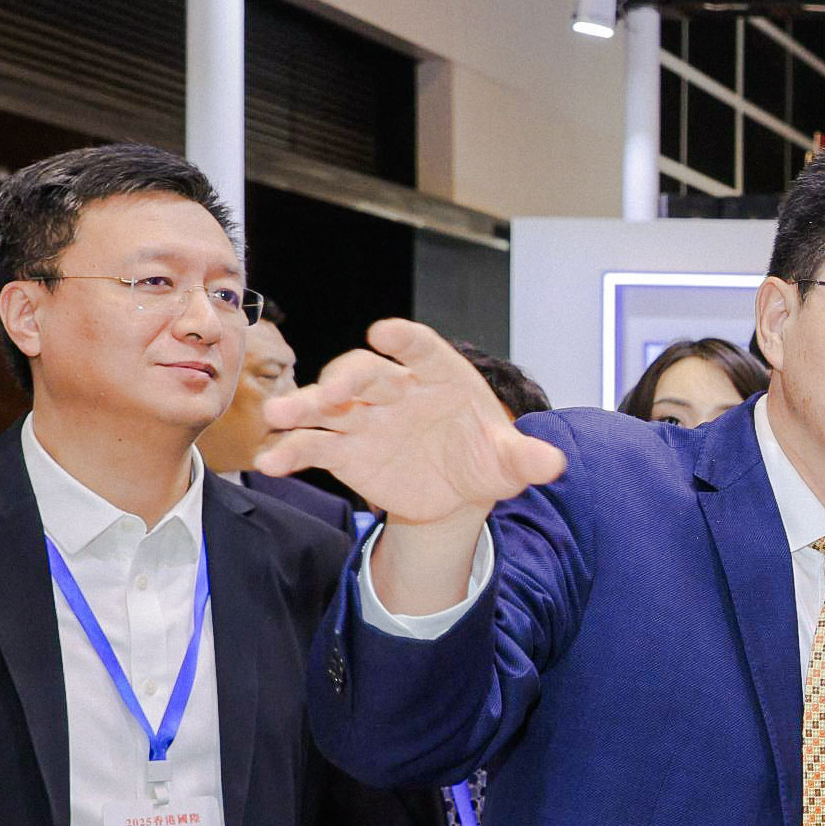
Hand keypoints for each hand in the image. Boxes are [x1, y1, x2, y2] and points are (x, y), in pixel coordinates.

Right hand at [255, 320, 562, 531]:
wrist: (456, 492)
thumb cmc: (483, 459)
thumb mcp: (509, 463)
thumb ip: (526, 459)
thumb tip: (555, 462)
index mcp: (440, 377)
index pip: (421, 349)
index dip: (404, 339)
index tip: (385, 333)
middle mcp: (396, 390)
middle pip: (364, 373)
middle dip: (346, 379)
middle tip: (332, 393)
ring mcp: (365, 419)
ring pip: (328, 405)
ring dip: (302, 407)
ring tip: (279, 418)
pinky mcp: (345, 450)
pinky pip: (312, 447)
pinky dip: (289, 452)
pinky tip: (269, 464)